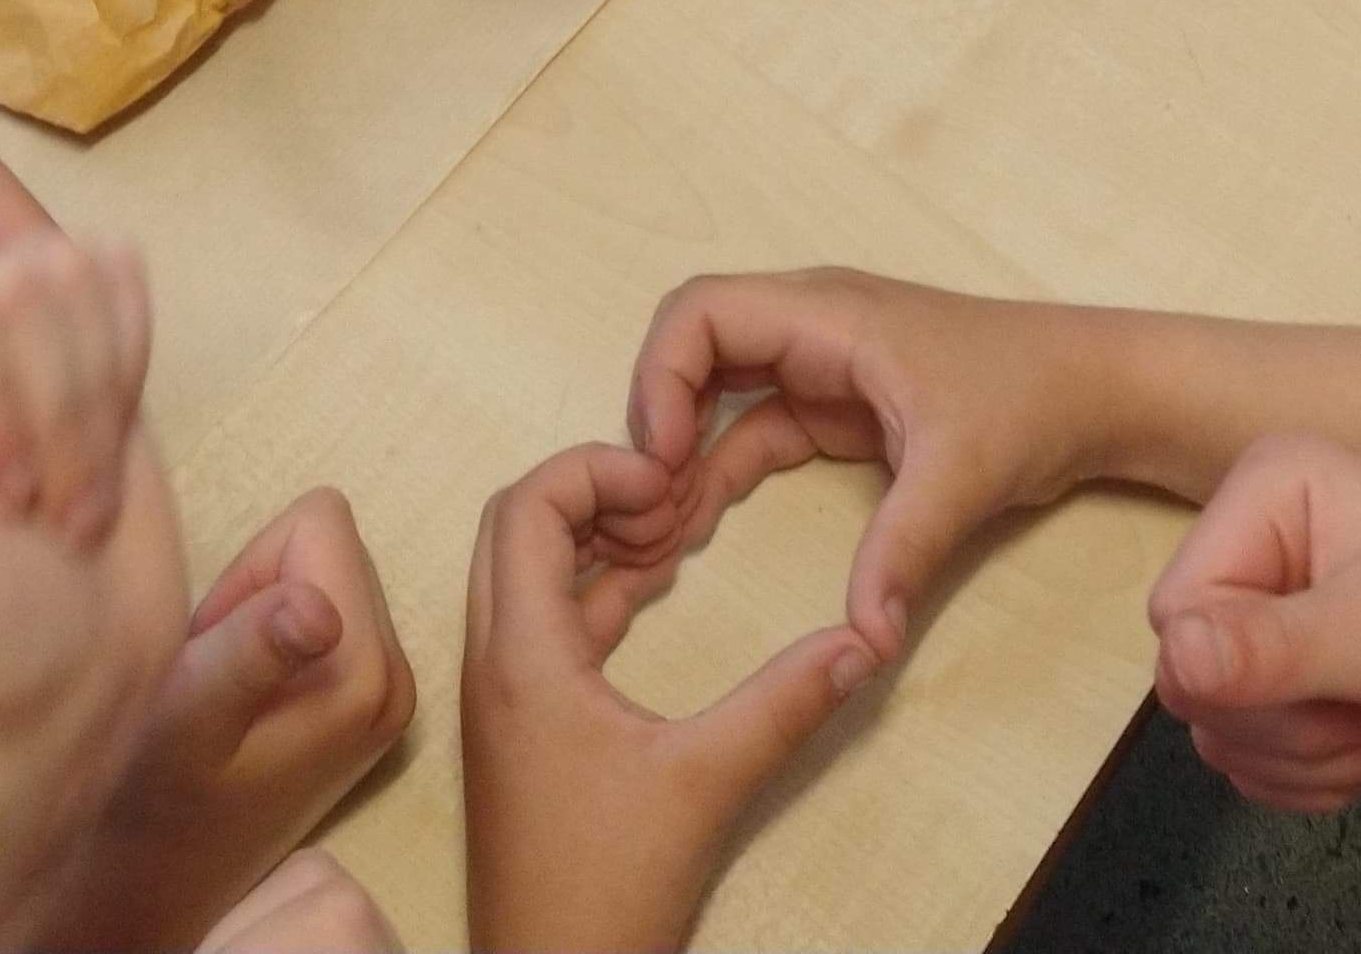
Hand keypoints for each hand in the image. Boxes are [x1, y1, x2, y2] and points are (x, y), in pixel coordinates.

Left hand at [0, 41, 61, 472]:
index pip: (40, 257)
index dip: (25, 337)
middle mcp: (1, 221)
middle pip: (64, 302)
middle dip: (38, 382)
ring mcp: (9, 283)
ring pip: (74, 340)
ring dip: (51, 413)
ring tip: (13, 485)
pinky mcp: (12, 339)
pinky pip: (63, 372)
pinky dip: (51, 423)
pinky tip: (23, 478)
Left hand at [0, 224, 186, 794]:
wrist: (71, 689)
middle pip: (20, 283)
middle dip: (50, 414)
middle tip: (30, 511)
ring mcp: (18, 326)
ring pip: (77, 278)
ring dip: (92, 408)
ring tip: (64, 498)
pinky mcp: (92, 334)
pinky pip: (124, 283)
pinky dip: (128, 371)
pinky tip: (104, 446)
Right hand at [39, 489, 414, 952]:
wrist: (154, 884)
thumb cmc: (156, 803)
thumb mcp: (189, 720)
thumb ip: (251, 652)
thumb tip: (317, 605)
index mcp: (368, 671)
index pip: (320, 521)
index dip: (250, 567)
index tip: (218, 643)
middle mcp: (398, 678)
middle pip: (330, 544)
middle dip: (259, 590)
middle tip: (218, 674)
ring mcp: (387, 693)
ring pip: (324, 573)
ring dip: (262, 615)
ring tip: (228, 693)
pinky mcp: (366, 703)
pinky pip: (325, 612)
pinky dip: (273, 639)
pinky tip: (246, 707)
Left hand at [462, 441, 871, 953]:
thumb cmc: (606, 891)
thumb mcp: (708, 785)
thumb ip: (786, 704)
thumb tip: (865, 640)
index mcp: (520, 657)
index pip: (526, 505)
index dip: (595, 469)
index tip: (670, 481)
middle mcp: (494, 663)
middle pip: (517, 524)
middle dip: (593, 491)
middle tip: (673, 500)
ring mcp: (502, 698)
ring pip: (527, 573)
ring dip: (594, 539)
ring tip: (676, 533)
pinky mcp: (519, 729)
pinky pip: (544, 621)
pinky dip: (594, 588)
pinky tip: (654, 589)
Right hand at [627, 268, 1099, 660]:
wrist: (1097, 393)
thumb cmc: (1032, 398)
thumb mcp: (964, 473)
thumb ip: (905, 550)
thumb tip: (863, 642)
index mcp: (827, 313)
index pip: (703, 310)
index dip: (663, 375)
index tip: (664, 459)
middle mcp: (811, 328)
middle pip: (696, 347)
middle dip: (657, 417)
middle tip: (645, 506)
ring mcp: (822, 369)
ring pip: (718, 395)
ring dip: (683, 453)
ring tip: (656, 530)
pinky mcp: (837, 410)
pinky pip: (753, 432)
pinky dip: (718, 474)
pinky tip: (697, 528)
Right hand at [1147, 437, 1360, 813]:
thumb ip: (1271, 651)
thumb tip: (1175, 662)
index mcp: (1265, 499)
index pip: (1174, 617)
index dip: (1236, 675)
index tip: (1329, 677)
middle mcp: (1270, 552)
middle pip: (1195, 683)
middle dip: (1286, 725)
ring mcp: (1299, 622)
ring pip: (1230, 731)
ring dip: (1310, 756)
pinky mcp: (1330, 685)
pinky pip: (1269, 759)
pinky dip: (1323, 774)